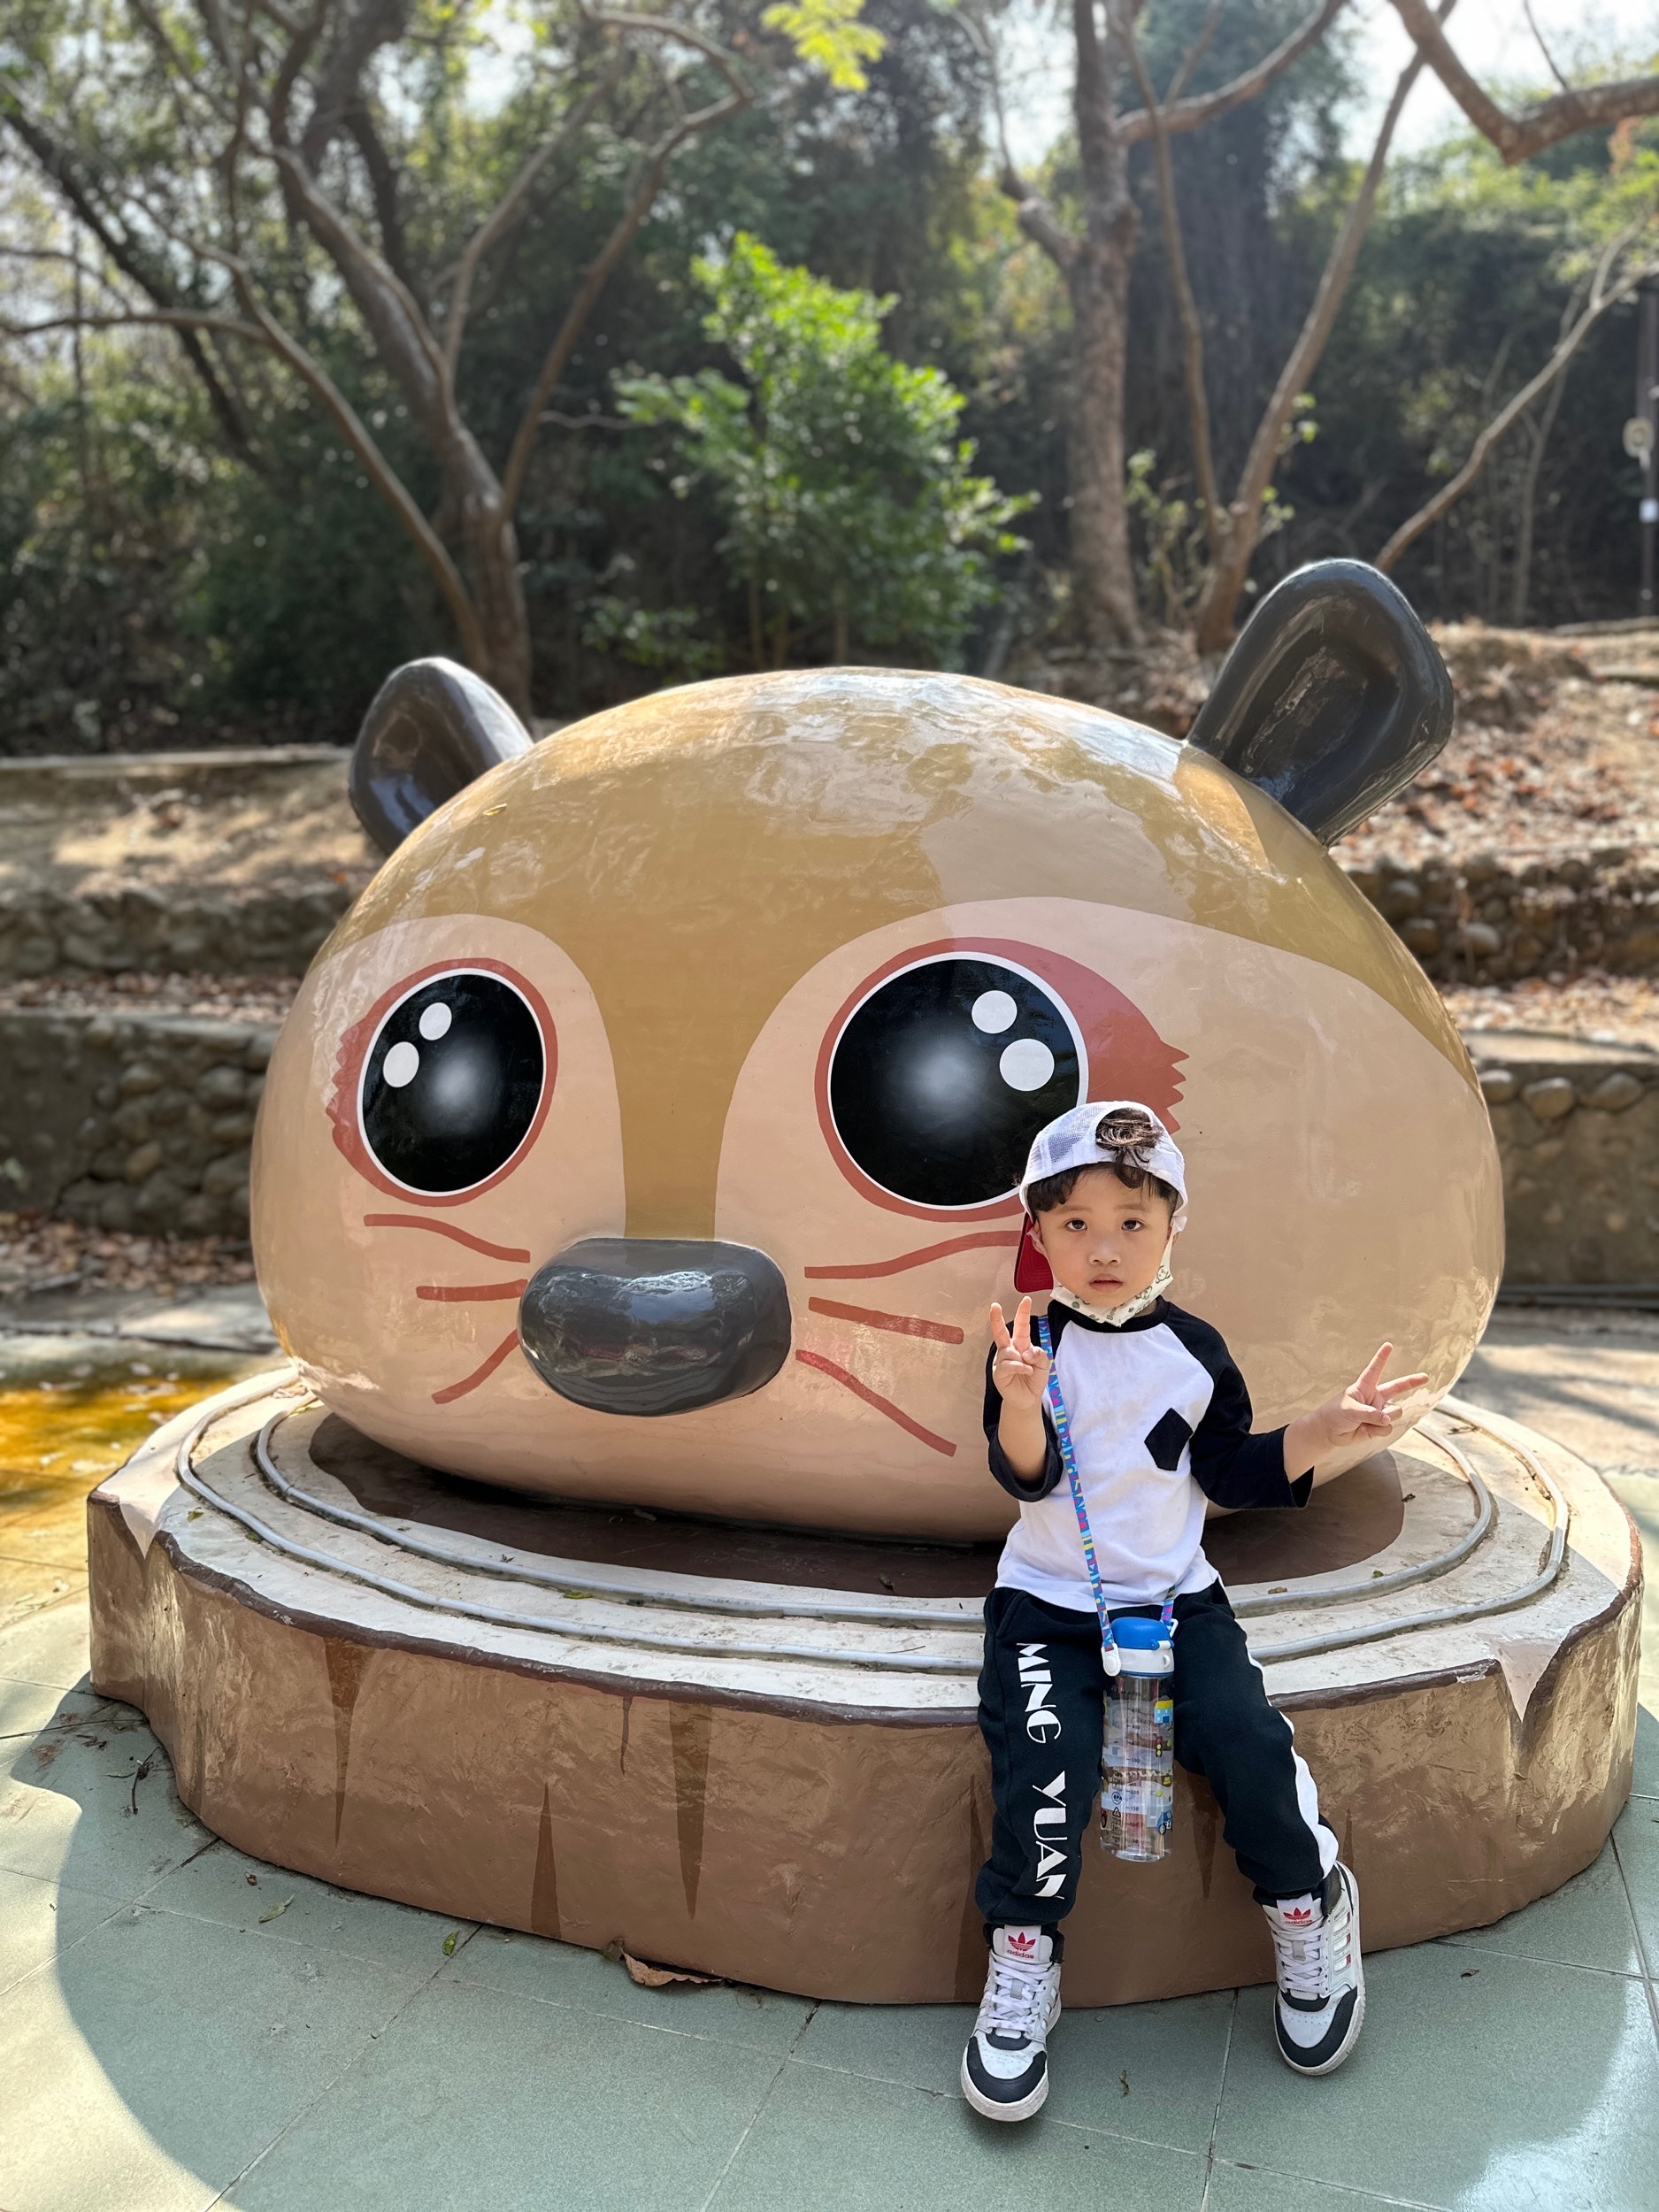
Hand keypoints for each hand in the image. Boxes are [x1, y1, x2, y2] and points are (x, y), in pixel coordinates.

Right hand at [990, 1296, 1050, 1411]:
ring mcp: (1002, 1360)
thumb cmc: (1035, 1379)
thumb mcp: (1044, 1364)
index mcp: (1020, 1344)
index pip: (1021, 1326)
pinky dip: (1019, 1367)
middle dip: (996, 1319)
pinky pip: (1007, 1364)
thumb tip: (1025, 1351)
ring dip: (1022, 1359)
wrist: (1029, 1399)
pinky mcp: (998, 1372)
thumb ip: (1039, 1353)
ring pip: (1009, 1351)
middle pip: (1001, 1332)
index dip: (1023, 1313)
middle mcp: (1009, 1350)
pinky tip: (1027, 1371)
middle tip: (994, 1306)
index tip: (1026, 1300)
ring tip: (1029, 1369)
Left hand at [1325, 1343, 1428, 1445]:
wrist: (1330, 1433)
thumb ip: (1370, 1414)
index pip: (1375, 1370)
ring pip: (1395, 1412)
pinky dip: (1378, 1431)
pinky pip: (1388, 1428)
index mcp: (1364, 1387)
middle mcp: (1375, 1397)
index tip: (1388, 1345)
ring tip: (1366, 1423)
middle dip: (1412, 1382)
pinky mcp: (1379, 1426)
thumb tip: (1387, 1420)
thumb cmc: (1335, 1414)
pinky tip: (1366, 1430)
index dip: (1382, 1358)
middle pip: (1397, 1388)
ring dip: (1383, 1419)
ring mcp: (1379, 1411)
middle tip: (1425, 1377)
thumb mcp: (1351, 1410)